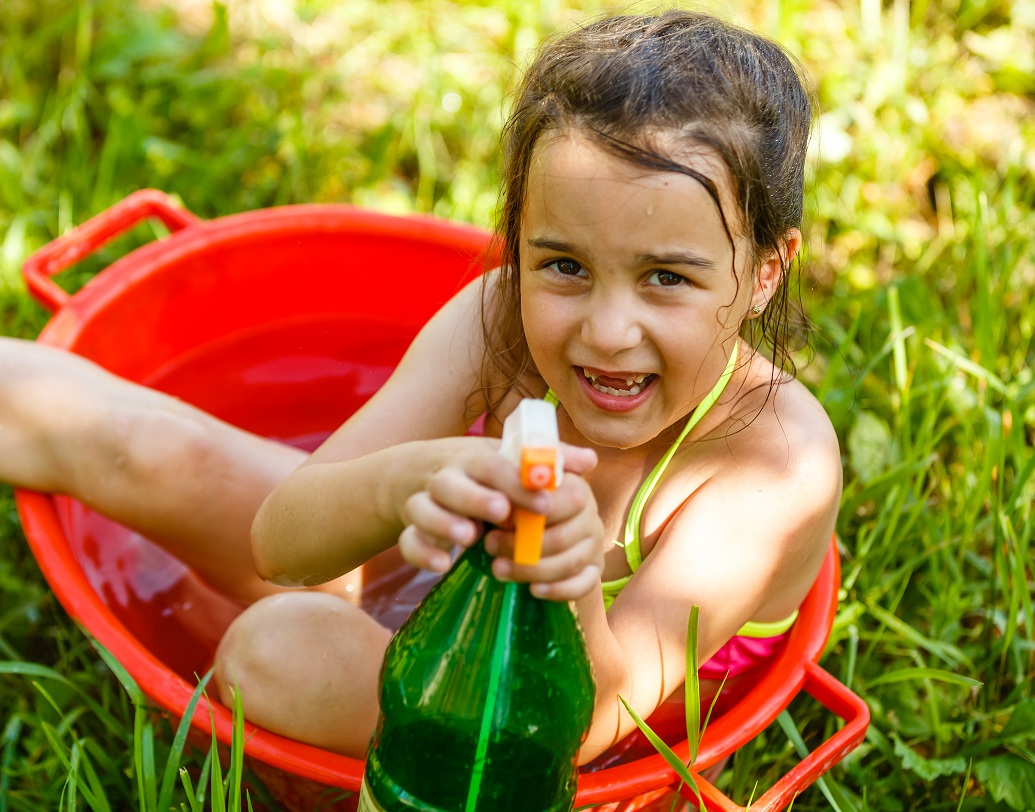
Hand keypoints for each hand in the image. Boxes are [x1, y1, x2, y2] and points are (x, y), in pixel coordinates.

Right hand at [399, 440, 601, 600]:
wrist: (420, 475)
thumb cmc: (480, 473)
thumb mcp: (510, 461)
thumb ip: (548, 462)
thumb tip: (590, 460)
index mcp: (473, 459)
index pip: (493, 465)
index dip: (516, 482)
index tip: (544, 503)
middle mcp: (445, 477)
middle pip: (450, 483)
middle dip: (476, 498)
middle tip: (503, 514)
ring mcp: (422, 502)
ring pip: (423, 509)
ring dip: (445, 522)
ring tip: (470, 538)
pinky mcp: (411, 528)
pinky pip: (409, 541)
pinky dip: (422, 552)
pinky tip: (443, 564)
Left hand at [486, 466, 605, 601]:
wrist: (520, 522)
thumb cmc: (514, 497)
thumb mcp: (515, 477)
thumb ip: (529, 469)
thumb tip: (568, 459)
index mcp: (577, 489)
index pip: (571, 499)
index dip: (540, 510)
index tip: (506, 516)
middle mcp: (591, 517)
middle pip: (566, 535)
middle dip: (525, 545)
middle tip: (490, 544)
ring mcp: (594, 546)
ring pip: (570, 563)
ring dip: (532, 569)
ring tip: (498, 568)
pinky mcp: (593, 571)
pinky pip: (584, 585)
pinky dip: (559, 590)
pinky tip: (533, 590)